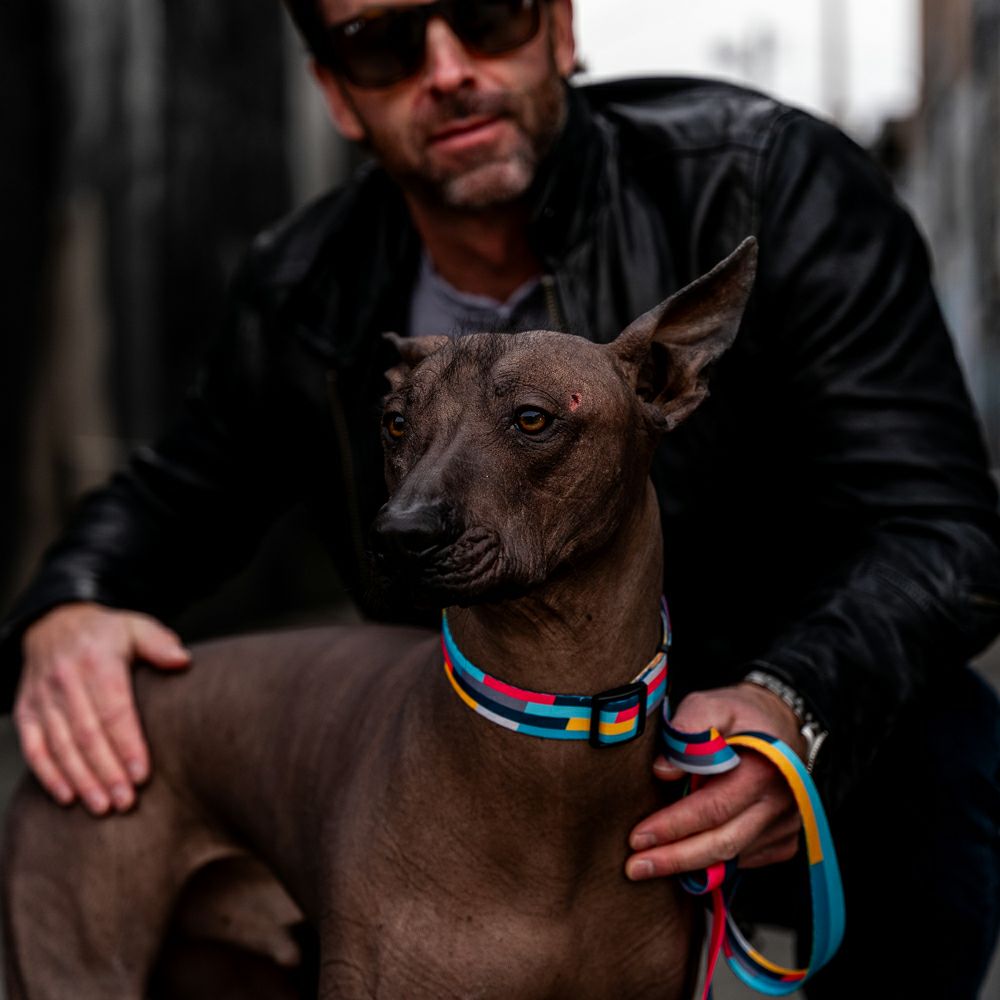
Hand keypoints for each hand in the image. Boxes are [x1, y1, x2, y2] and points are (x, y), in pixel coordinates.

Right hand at [14, 602, 190, 814]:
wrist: (55, 623)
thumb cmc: (107, 633)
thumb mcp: (136, 627)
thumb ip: (159, 644)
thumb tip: (183, 661)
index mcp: (97, 660)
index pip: (114, 710)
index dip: (128, 745)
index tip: (142, 775)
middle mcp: (66, 680)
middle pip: (87, 734)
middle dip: (107, 772)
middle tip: (125, 801)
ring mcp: (42, 697)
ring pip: (61, 745)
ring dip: (81, 780)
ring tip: (102, 807)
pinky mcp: (26, 710)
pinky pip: (34, 747)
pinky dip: (48, 774)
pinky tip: (68, 797)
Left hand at [626, 683, 805, 880]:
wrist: (783, 724)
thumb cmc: (741, 714)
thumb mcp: (712, 704)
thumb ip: (688, 729)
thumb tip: (662, 771)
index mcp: (762, 770)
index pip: (713, 808)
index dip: (674, 825)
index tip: (638, 838)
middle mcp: (779, 804)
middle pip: (722, 844)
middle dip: (675, 859)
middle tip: (635, 867)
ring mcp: (785, 827)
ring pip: (732, 859)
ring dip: (690, 865)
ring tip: (650, 864)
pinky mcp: (784, 840)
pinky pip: (744, 861)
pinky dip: (713, 863)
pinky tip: (684, 857)